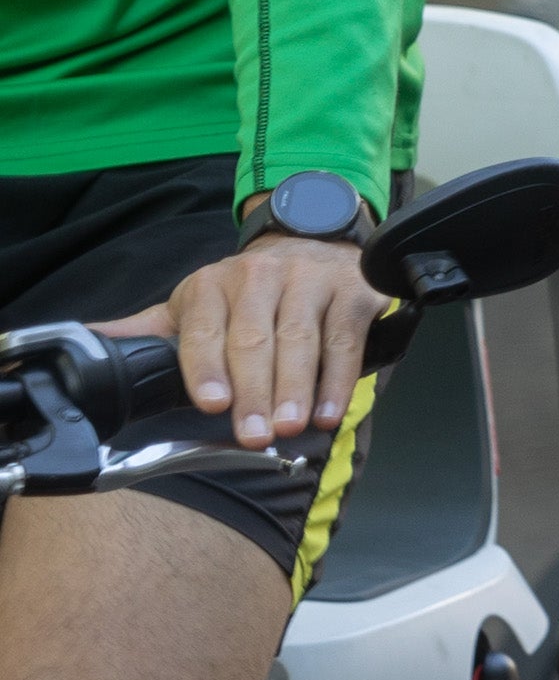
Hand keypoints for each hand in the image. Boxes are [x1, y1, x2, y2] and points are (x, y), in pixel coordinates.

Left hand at [96, 233, 387, 449]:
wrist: (313, 245)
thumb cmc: (251, 292)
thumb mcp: (194, 305)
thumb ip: (149, 331)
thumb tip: (86, 344)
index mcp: (211, 285)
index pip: (205, 330)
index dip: (207, 368)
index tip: (212, 403)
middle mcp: (259, 277)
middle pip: (255, 340)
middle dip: (255, 390)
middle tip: (255, 434)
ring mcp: (308, 282)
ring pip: (301, 341)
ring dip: (296, 389)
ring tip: (291, 427)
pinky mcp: (351, 293)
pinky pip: (344, 341)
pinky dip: (338, 380)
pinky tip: (329, 412)